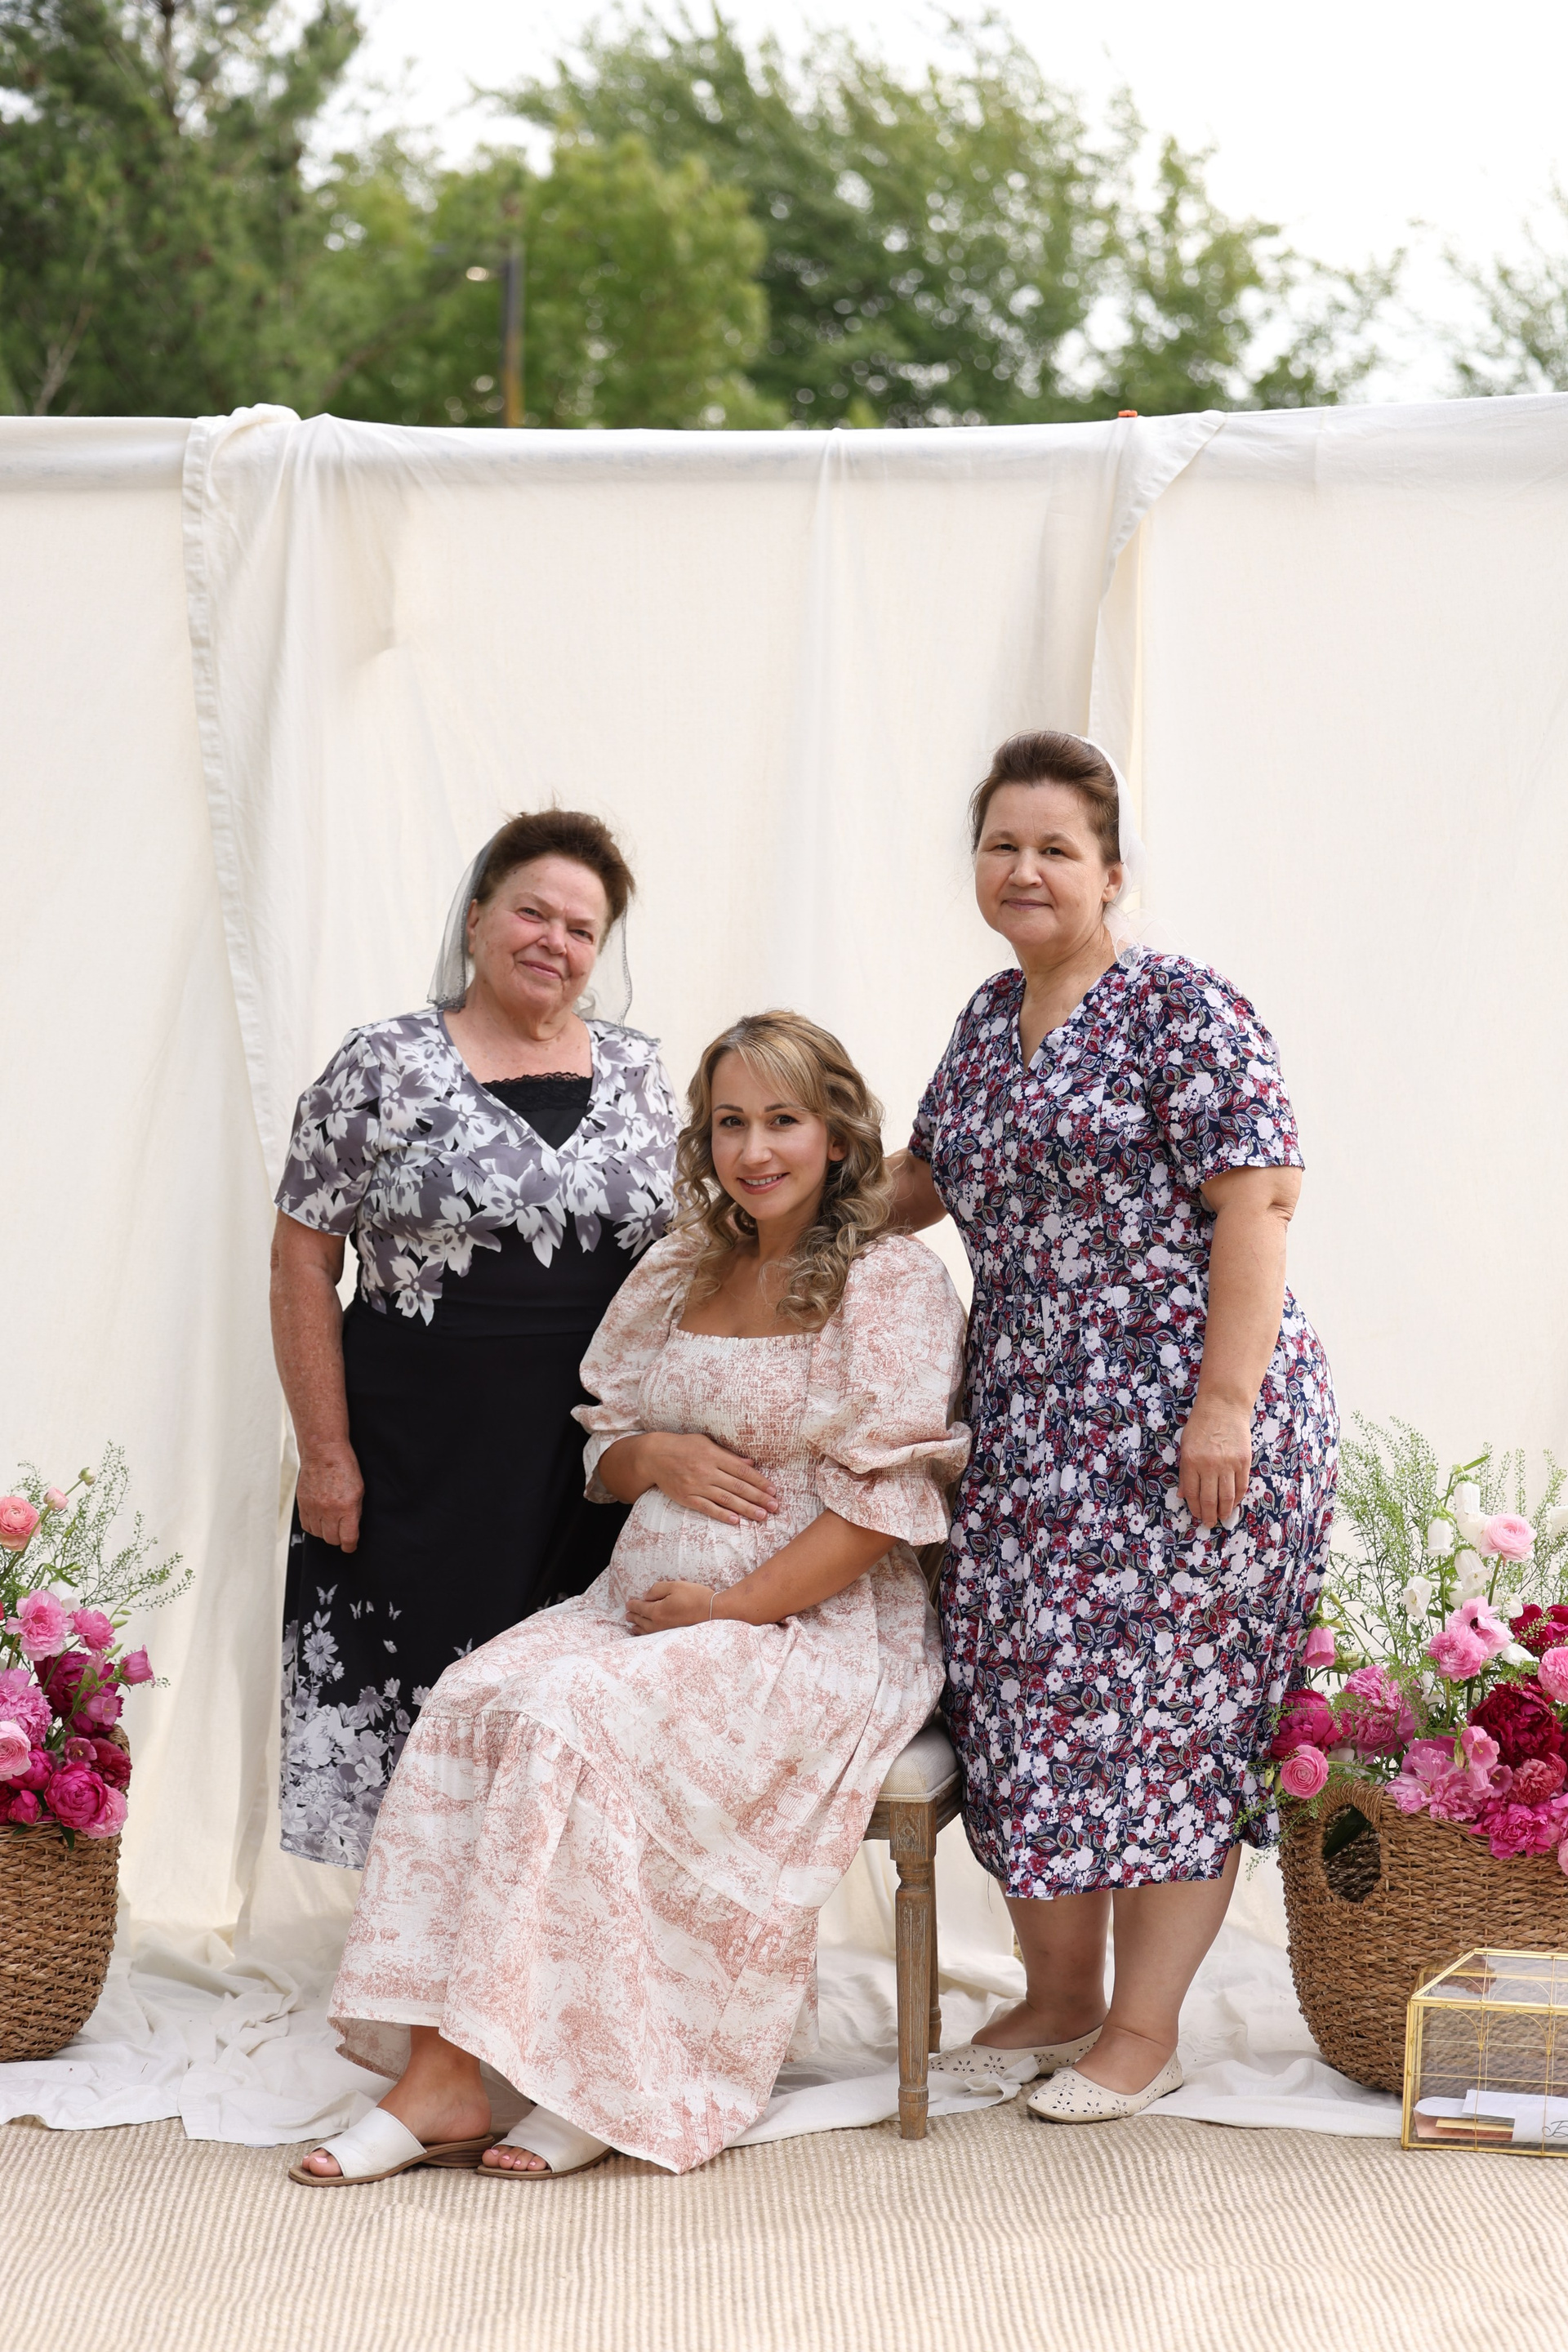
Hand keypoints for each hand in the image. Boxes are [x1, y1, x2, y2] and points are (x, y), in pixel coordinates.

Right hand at [296, 1443, 364, 1551]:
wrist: (323, 1452)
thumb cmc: (344, 1467)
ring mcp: (313, 1508)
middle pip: (332, 1539)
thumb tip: (351, 1528)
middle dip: (338, 1539)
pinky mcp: (302, 1504)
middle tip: (342, 1533)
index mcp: (346, 1507)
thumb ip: (355, 1511)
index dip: (350, 1546)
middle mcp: (328, 1510)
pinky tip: (319, 1520)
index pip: (347, 1538)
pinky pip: (306, 1525)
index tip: (350, 1546)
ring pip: (318, 1534)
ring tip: (330, 1524)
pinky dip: (313, 1526)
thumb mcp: (359, 1490)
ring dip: (325, 1533)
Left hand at [628, 1580, 719, 1635]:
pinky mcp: (673, 1635)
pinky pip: (654, 1636)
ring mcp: (666, 1631)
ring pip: (646, 1631)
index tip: (628, 1603)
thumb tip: (646, 1596)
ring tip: (631, 1626)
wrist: (713, 1611)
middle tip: (627, 1614)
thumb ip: (657, 1589)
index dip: (633, 1605)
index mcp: (658, 1611)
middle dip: (633, 1616)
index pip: (640, 1608)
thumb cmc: (695, 1596)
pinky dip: (646, 1635)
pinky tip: (646, 1635)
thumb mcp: (675, 1586)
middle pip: (641, 1620)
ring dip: (637, 1627)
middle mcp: (659, 1624)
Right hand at [639, 1434, 780, 1524]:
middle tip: (775, 1507)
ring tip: (762, 1516)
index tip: (773, 1490)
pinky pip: (707, 1508)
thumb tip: (751, 1464)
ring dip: (746, 1509)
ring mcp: (696, 1485)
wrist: (654, 1456)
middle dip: (759, 1498)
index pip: (743, 1471)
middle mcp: (707, 1471)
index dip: (760, 1482)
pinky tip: (736, 1520)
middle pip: (738, 1487)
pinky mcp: (687, 1497)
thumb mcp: (706, 1443)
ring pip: (726, 1500)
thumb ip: (729, 1455)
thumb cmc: (683, 1446)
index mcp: (714, 1455)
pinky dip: (722, 1514)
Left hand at [1178, 1395, 1252, 1529]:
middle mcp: (1209, 1465)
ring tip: (1222, 1518)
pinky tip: (1234, 1504)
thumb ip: (1185, 1471)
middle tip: (1209, 1523)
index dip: (1194, 1508)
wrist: (1223, 1406)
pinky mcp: (1243, 1461)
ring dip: (1224, 1511)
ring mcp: (1228, 1464)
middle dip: (1208, 1515)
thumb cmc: (1201, 1425)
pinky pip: (1241, 1486)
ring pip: (1227, 1497)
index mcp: (1191, 1461)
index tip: (1196, 1515)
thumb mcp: (1185, 1445)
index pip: (1191, 1493)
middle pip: (1209, 1499)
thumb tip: (1183, 1495)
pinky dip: (1238, 1498)